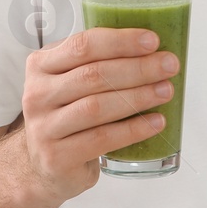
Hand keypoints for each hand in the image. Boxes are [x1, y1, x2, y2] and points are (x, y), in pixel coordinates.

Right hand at [19, 28, 177, 202]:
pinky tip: (155, 122)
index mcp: (41, 65)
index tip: (153, 41)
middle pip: (93, 75)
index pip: (83, 45)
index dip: (121, 41)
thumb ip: (97, 63)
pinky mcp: (57, 157)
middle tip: (169, 65)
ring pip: (97, 107)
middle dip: (138, 68)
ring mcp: (43, 127)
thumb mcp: (70, 82)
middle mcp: (37, 94)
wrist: (43, 166)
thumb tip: (153, 49)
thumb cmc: (67, 115)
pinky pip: (102, 139)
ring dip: (138, 97)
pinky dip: (133, 129)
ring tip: (166, 91)